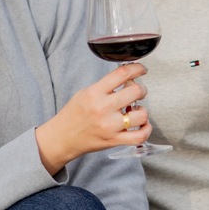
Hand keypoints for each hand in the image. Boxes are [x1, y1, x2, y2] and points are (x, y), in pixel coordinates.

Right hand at [35, 63, 151, 172]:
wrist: (62, 138)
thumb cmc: (73, 114)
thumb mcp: (85, 92)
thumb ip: (105, 85)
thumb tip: (128, 77)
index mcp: (94, 93)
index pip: (122, 74)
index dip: (137, 68)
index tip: (141, 69)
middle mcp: (103, 108)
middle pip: (136, 91)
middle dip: (141, 89)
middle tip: (138, 92)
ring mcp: (110, 126)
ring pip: (141, 115)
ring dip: (143, 111)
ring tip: (136, 111)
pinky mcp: (114, 140)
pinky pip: (139, 136)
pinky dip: (146, 130)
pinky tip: (142, 124)